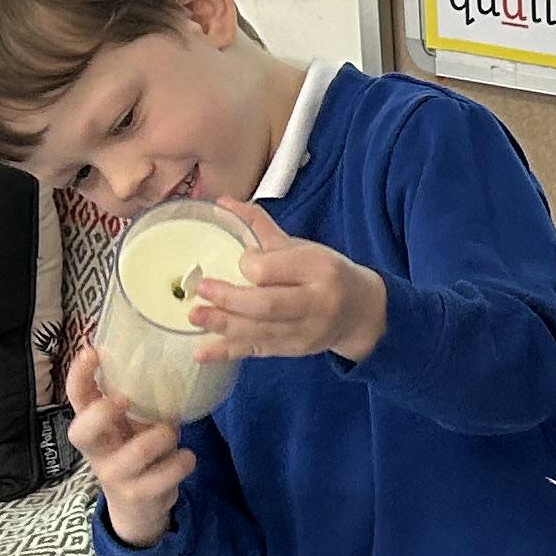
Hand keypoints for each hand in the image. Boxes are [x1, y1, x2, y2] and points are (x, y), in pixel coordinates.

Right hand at [66, 341, 196, 548]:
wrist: (139, 505)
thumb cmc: (137, 449)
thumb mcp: (132, 423)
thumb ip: (139, 398)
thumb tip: (164, 358)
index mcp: (93, 425)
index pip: (76, 398)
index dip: (78, 375)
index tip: (91, 351)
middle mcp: (96, 450)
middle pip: (82, 431)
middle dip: (102, 413)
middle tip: (124, 400)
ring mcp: (114, 475)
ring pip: (136, 452)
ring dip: (163, 436)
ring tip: (171, 431)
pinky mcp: (137, 494)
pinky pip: (166, 474)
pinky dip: (183, 461)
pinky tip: (186, 457)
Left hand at [187, 203, 387, 363]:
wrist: (361, 312)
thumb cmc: (327, 273)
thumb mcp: (302, 247)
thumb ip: (260, 226)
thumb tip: (222, 203)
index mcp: (319, 269)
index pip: (276, 269)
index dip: (250, 265)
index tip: (238, 260)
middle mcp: (315, 303)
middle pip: (267, 305)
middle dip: (230, 299)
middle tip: (201, 289)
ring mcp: (304, 332)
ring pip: (259, 331)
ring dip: (223, 324)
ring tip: (194, 316)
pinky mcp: (293, 350)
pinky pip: (257, 351)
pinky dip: (227, 352)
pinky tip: (201, 352)